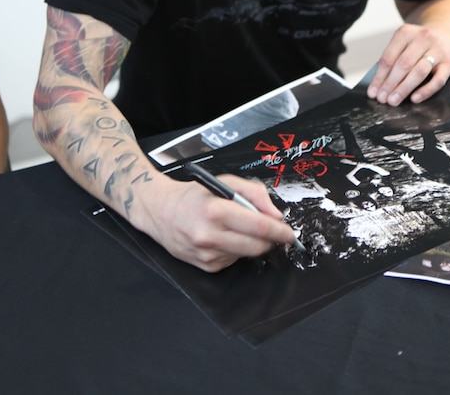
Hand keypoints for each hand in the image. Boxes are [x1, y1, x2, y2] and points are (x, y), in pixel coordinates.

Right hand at [142, 172, 296, 272]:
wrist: (161, 212)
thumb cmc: (194, 195)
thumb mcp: (224, 182)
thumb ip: (254, 194)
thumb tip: (275, 215)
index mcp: (215, 211)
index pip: (258, 226)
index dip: (278, 231)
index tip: (289, 233)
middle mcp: (210, 235)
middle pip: (256, 246)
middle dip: (270, 240)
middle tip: (274, 232)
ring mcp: (207, 254)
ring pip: (247, 254)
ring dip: (251, 243)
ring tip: (238, 227)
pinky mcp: (206, 267)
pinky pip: (233, 260)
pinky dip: (236, 249)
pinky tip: (224, 237)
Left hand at [367, 23, 449, 105]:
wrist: (445, 33)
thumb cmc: (418, 44)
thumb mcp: (404, 43)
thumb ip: (392, 59)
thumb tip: (378, 85)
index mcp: (405, 33)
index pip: (388, 57)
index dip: (379, 77)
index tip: (373, 92)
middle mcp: (423, 38)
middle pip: (403, 64)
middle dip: (390, 84)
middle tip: (382, 98)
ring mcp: (438, 50)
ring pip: (419, 71)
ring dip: (404, 88)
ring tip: (394, 100)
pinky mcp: (449, 63)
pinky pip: (438, 80)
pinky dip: (425, 91)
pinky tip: (414, 98)